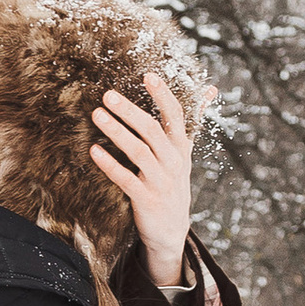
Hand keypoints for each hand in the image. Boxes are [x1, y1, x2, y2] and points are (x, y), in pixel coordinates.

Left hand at [89, 70, 193, 288]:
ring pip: (139, 152)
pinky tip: (93, 151)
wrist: (171, 230)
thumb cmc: (173, 182)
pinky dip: (110, 165)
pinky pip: (126, 179)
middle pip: (153, 131)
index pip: (176, 115)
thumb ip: (193, 120)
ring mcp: (161, 181)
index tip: (148, 75)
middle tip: (108, 94)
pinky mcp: (147, 200)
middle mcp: (173, 161)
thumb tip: (211, 89)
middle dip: (130, 111)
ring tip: (97, 115)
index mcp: (180, 147)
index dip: (163, 95)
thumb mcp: (184, 152)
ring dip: (117, 132)